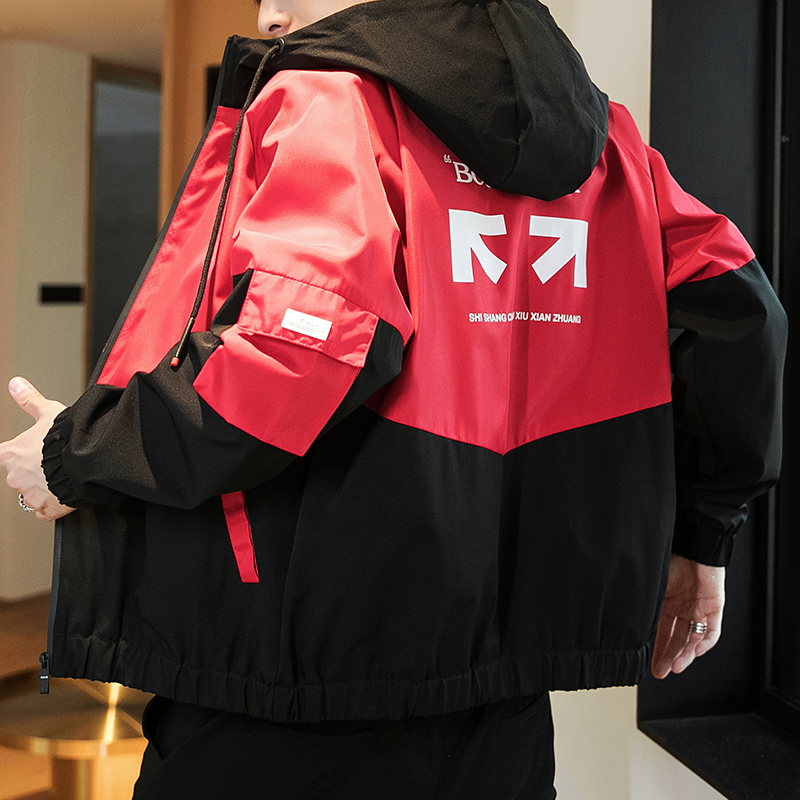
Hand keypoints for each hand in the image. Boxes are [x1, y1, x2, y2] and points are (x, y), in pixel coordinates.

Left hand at [0, 377, 73, 521]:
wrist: (88, 460)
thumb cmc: (68, 437)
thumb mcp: (49, 412)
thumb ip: (29, 400)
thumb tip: (15, 384)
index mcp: (11, 454)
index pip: (0, 456)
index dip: (11, 454)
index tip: (21, 456)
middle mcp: (15, 477)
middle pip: (18, 475)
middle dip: (32, 470)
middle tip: (52, 462)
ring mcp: (30, 495)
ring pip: (31, 493)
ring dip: (43, 487)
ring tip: (63, 475)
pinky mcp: (46, 509)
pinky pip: (43, 511)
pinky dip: (52, 505)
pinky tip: (63, 494)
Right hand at [651, 553, 724, 678]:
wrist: (692, 542)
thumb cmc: (669, 556)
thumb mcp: (651, 585)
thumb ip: (644, 605)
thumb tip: (623, 621)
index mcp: (666, 601)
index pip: (661, 631)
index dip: (656, 649)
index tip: (649, 665)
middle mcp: (682, 607)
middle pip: (676, 639)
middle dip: (669, 657)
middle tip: (660, 672)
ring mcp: (698, 608)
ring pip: (693, 638)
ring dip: (684, 654)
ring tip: (675, 667)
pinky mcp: (713, 606)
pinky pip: (711, 630)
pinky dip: (704, 642)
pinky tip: (695, 652)